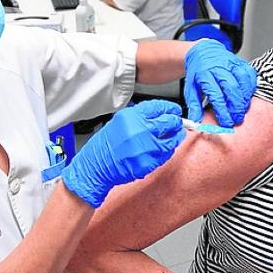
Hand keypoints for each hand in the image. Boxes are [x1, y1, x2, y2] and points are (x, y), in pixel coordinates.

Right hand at [62, 100, 184, 207]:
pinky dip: (168, 149)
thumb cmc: (106, 145)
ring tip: (173, 135)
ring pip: (172, 139)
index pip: (159, 107)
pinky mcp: (149, 161)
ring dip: (175, 136)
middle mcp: (140, 130)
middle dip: (175, 121)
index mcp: (132, 116)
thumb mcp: (120, 121)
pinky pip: (167, 154)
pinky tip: (164, 148)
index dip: (170, 108)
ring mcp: (146, 147)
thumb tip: (159, 115)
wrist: (97, 166)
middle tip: (176, 123)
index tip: (174, 110)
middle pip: (169, 121)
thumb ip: (140, 117)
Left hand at [183, 39, 257, 126]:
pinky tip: (247, 97)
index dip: (222, 110)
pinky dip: (250, 88)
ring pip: (242, 81)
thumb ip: (194, 105)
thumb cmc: (198, 72)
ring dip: (244, 98)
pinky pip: (249, 75)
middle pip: (231, 88)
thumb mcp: (191, 88)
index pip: (216, 95)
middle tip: (237, 119)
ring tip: (242, 111)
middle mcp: (219, 67)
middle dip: (236, 107)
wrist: (204, 53)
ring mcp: (231, 63)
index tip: (226, 122)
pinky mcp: (241, 62)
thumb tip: (196, 122)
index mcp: (204, 74)